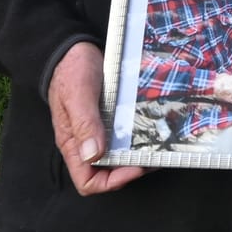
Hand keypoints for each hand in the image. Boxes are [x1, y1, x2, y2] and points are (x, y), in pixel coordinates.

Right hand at [48, 43, 143, 195]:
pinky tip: (154, 129)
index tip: (135, 166)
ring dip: (138, 155)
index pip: (87, 181)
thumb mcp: (78, 95)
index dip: (112, 181)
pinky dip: (138, 138)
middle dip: (131, 170)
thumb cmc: (71, 71)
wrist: (73, 49)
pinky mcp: (108, 119)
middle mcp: (85, 142)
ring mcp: (97, 132)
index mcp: (72, 143)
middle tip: (155, 155)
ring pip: (118, 156)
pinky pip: (122, 137)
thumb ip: (84, 123)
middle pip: (106, 173)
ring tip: (160, 145)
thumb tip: (93, 155)